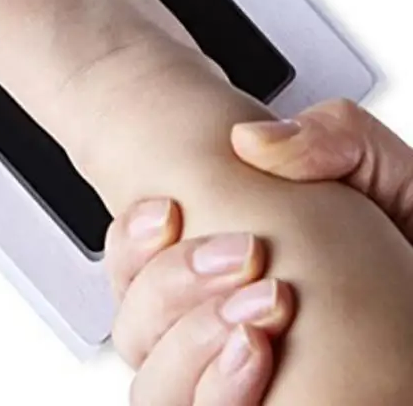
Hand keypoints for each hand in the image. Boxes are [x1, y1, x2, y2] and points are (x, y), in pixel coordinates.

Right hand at [107, 99, 412, 403]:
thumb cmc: (412, 240)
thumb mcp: (383, 175)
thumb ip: (334, 136)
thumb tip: (254, 143)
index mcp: (222, 267)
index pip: (134, 264)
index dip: (131, 241)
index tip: (170, 211)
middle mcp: (217, 328)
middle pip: (134, 324)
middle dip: (168, 286)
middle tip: (243, 256)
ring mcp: (238, 381)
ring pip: (154, 385)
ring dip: (185, 346)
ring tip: (255, 317)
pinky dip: (214, 392)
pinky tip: (255, 357)